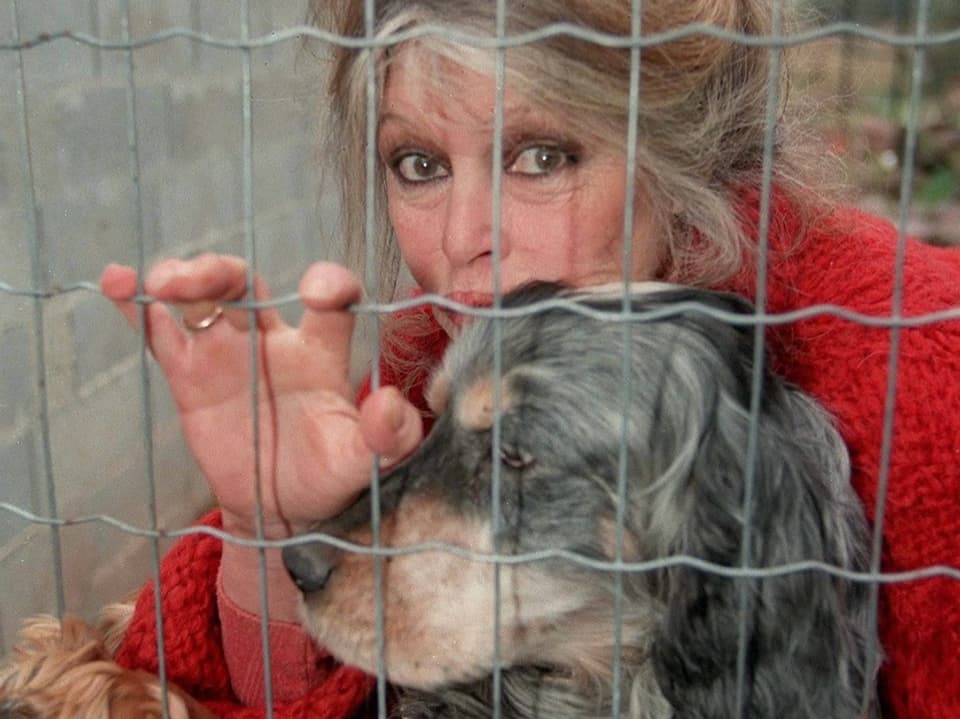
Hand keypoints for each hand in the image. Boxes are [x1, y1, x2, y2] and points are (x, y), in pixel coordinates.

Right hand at [100, 255, 423, 540]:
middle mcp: (274, 340)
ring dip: (182, 278)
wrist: (281, 511)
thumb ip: (388, 438)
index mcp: (321, 353)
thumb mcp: (364, 463)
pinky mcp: (189, 376)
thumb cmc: (328, 478)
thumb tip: (391, 405)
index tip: (319, 294)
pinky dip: (138, 306)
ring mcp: (227, 353)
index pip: (332, 298)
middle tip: (208, 278)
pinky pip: (161, 333)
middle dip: (226, 270)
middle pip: (248, 283)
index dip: (329, 283)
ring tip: (160, 284)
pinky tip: (118, 284)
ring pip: (202, 297)